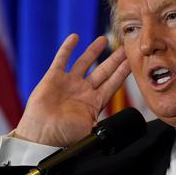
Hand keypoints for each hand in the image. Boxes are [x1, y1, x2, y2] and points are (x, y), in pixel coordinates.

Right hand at [15, 34, 130, 146]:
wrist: (42, 136)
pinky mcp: (54, 78)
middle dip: (114, 59)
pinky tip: (75, 37)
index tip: (132, 61)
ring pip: (85, 62)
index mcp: (95, 102)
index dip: (122, 72)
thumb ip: (105, 126)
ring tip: (104, 39)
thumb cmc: (65, 137)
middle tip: (125, 47)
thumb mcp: (91, 131)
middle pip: (103, 71)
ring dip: (94, 50)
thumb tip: (119, 128)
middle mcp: (84, 90)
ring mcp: (69, 83)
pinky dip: (68, 48)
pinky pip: (62, 59)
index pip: (113, 83)